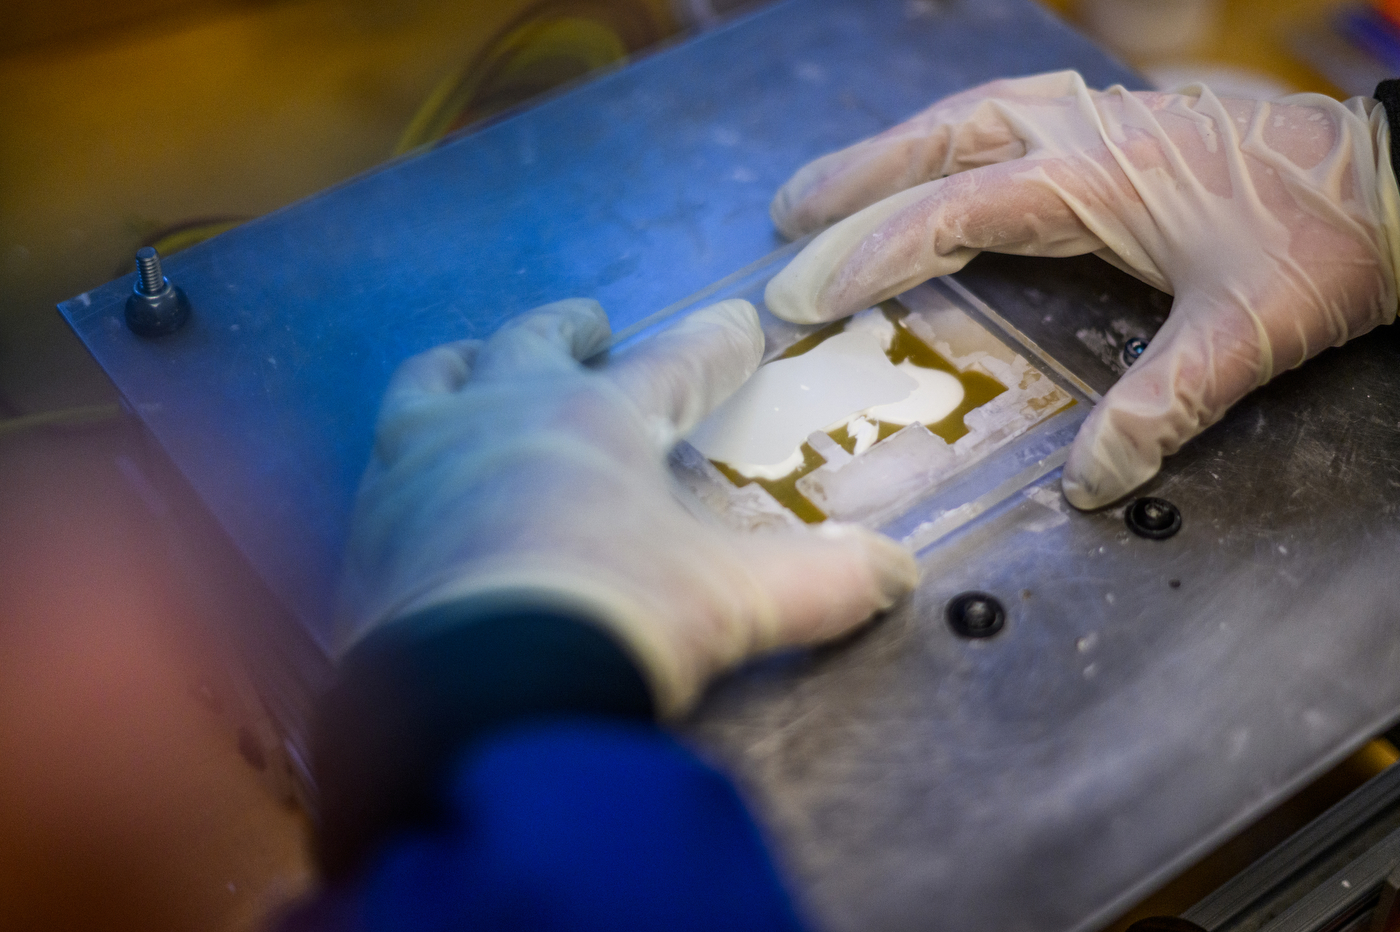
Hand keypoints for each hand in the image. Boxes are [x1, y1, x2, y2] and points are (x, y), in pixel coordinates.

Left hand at [338, 298, 917, 714]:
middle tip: (588, 323)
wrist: (475, 698)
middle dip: (569, 327)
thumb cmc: (613, 621)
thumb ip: (819, 586)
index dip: (715, 345)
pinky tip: (416, 479)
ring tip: (476, 364)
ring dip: (465, 366)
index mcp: (597, 421)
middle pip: (534, 344)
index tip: (739, 325)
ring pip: (433, 382)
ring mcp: (422, 466)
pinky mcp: (369, 527)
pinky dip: (408, 455)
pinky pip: (382, 464)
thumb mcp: (731, 605)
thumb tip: (896, 575)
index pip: (674, 365)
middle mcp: (503, 420)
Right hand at [764, 71, 1399, 507]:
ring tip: (831, 183)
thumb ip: (1161, 407)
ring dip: (891, 149)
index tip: (803, 293)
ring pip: (967, 115)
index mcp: (1096, 182)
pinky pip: (1006, 113)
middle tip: (782, 220)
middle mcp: (1083, 137)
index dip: (869, 252)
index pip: (952, 213)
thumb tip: (1089, 483)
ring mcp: (1101, 120)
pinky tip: (935, 158)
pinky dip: (948, 135)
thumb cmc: (1327, 243)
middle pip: (939, 143)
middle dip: (852, 182)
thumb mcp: (1246, 335)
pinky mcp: (1122, 124)